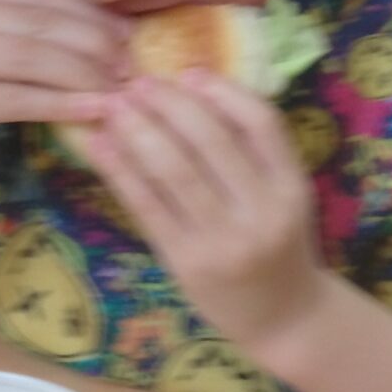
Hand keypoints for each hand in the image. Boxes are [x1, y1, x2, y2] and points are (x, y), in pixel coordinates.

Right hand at [0, 0, 127, 144]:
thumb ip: (40, 21)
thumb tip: (122, 30)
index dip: (96, 15)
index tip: (132, 36)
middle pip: (45, 25)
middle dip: (97, 46)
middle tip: (131, 68)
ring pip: (33, 59)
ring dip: (84, 75)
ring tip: (118, 90)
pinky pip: (18, 98)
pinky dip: (61, 103)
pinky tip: (93, 110)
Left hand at [87, 72, 330, 344]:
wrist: (284, 319)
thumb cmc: (281, 246)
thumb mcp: (287, 196)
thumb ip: (255, 153)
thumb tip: (195, 89)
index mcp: (292, 188)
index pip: (261, 123)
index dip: (223, 91)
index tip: (189, 72)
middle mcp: (261, 212)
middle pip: (211, 139)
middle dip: (168, 103)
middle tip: (137, 81)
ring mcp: (224, 240)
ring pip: (174, 169)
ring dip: (138, 129)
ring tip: (114, 105)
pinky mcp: (187, 262)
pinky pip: (147, 205)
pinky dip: (120, 170)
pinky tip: (100, 146)